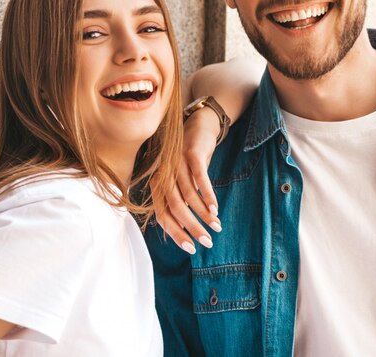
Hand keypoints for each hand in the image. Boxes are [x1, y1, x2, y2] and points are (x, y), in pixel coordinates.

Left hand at [156, 107, 221, 253]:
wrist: (198, 127)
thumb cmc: (189, 161)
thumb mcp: (182, 182)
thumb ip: (180, 203)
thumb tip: (182, 231)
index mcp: (158, 185)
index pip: (162, 215)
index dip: (175, 233)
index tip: (191, 248)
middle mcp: (164, 175)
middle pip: (174, 208)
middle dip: (191, 228)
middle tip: (207, 242)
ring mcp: (176, 164)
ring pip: (188, 196)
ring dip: (203, 214)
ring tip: (216, 226)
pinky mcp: (191, 154)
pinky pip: (199, 179)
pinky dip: (207, 195)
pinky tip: (215, 208)